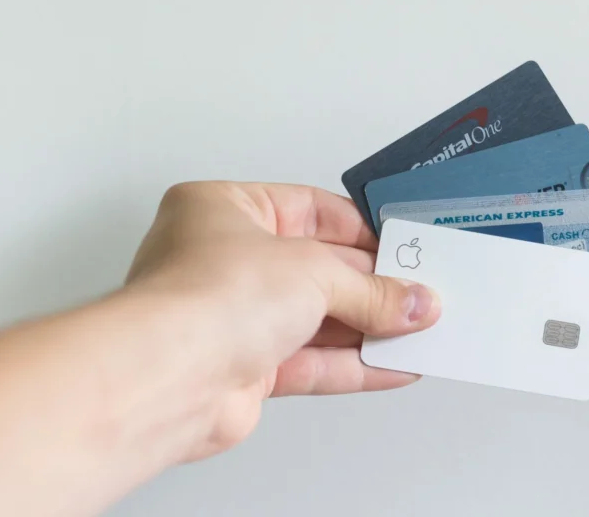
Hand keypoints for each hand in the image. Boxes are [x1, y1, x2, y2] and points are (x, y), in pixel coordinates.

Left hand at [124, 181, 440, 461]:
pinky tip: (395, 366)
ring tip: (420, 332)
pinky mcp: (244, 369)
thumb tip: (413, 302)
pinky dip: (355, 365)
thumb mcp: (314, 272)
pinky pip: (312, 363)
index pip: (309, 210)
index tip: (401, 247)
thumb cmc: (206, 297)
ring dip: (369, 328)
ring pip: (317, 320)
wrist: (168, 378)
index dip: (360, 229)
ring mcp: (233, 318)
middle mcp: (224, 261)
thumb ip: (371, 289)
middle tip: (420, 293)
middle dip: (372, 286)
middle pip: (317, 269)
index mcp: (224, 209)